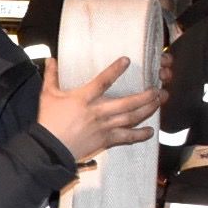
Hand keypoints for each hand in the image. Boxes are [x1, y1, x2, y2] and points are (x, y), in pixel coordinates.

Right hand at [37, 53, 164, 160]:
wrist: (49, 149)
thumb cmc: (48, 122)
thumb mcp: (48, 96)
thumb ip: (52, 76)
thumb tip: (50, 59)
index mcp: (84, 99)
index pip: (103, 81)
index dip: (115, 70)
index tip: (127, 60)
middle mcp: (98, 112)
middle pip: (127, 103)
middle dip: (145, 96)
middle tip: (157, 89)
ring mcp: (104, 127)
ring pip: (131, 118)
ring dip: (147, 110)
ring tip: (159, 102)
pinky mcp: (105, 140)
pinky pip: (126, 138)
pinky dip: (140, 135)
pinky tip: (150, 131)